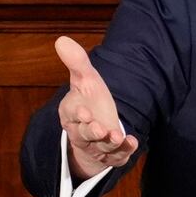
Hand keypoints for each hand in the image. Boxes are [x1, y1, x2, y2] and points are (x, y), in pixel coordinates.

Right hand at [54, 36, 138, 181]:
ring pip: (100, 148)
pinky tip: (133, 141)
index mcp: (72, 114)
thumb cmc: (90, 101)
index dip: (77, 115)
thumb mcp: (86, 80)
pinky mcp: (112, 155)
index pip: (71, 115)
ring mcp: (97, 146)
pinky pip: (117, 156)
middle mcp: (82, 133)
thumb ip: (77, 62)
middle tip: (99, 128)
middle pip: (84, 135)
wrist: (98, 128)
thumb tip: (62, 40)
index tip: (84, 112)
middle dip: (92, 132)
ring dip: (108, 143)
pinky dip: (125, 151)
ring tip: (116, 136)